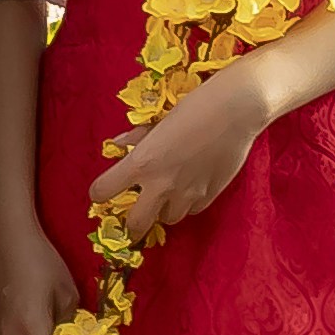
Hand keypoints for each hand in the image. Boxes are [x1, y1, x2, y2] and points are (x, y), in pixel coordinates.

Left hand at [101, 58, 279, 240]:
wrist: (235, 110)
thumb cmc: (194, 107)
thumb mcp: (158, 122)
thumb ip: (137, 139)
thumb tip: (118, 145)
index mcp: (141, 163)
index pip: (103, 191)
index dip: (99, 193)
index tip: (104, 192)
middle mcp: (160, 184)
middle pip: (136, 224)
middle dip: (132, 226)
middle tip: (133, 221)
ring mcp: (187, 194)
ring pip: (167, 219)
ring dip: (164, 211)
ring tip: (168, 196)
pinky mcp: (209, 196)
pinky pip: (191, 210)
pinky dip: (187, 204)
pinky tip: (191, 187)